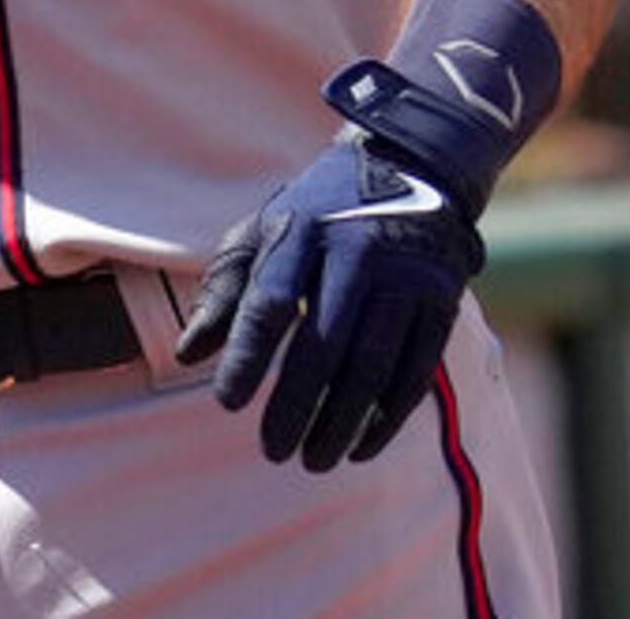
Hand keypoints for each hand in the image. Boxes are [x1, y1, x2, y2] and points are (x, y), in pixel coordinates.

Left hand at [173, 135, 481, 470]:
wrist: (409, 171)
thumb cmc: (317, 214)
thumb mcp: (262, 232)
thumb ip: (226, 291)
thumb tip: (188, 353)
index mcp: (301, 233)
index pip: (270, 303)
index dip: (247, 356)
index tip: (228, 403)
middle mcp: (357, 254)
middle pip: (323, 345)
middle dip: (296, 405)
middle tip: (274, 451)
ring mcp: (405, 278)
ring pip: (372, 366)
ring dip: (342, 421)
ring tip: (313, 459)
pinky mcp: (441, 301)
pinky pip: (415, 371)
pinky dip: (387, 416)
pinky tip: (362, 446)